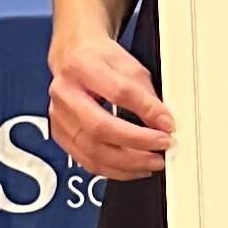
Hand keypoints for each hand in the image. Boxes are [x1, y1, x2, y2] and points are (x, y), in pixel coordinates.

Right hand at [48, 32, 174, 180]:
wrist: (73, 57)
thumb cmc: (99, 59)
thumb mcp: (129, 66)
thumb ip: (146, 95)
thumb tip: (163, 124)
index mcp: (82, 66)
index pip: (118, 92)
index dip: (147, 111)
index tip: (168, 124)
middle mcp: (64, 92)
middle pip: (100, 127)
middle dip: (136, 143)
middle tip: (161, 146)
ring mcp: (59, 116)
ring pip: (92, 150)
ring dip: (127, 163)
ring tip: (152, 162)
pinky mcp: (60, 135)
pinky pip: (87, 161)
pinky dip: (114, 170)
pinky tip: (133, 169)